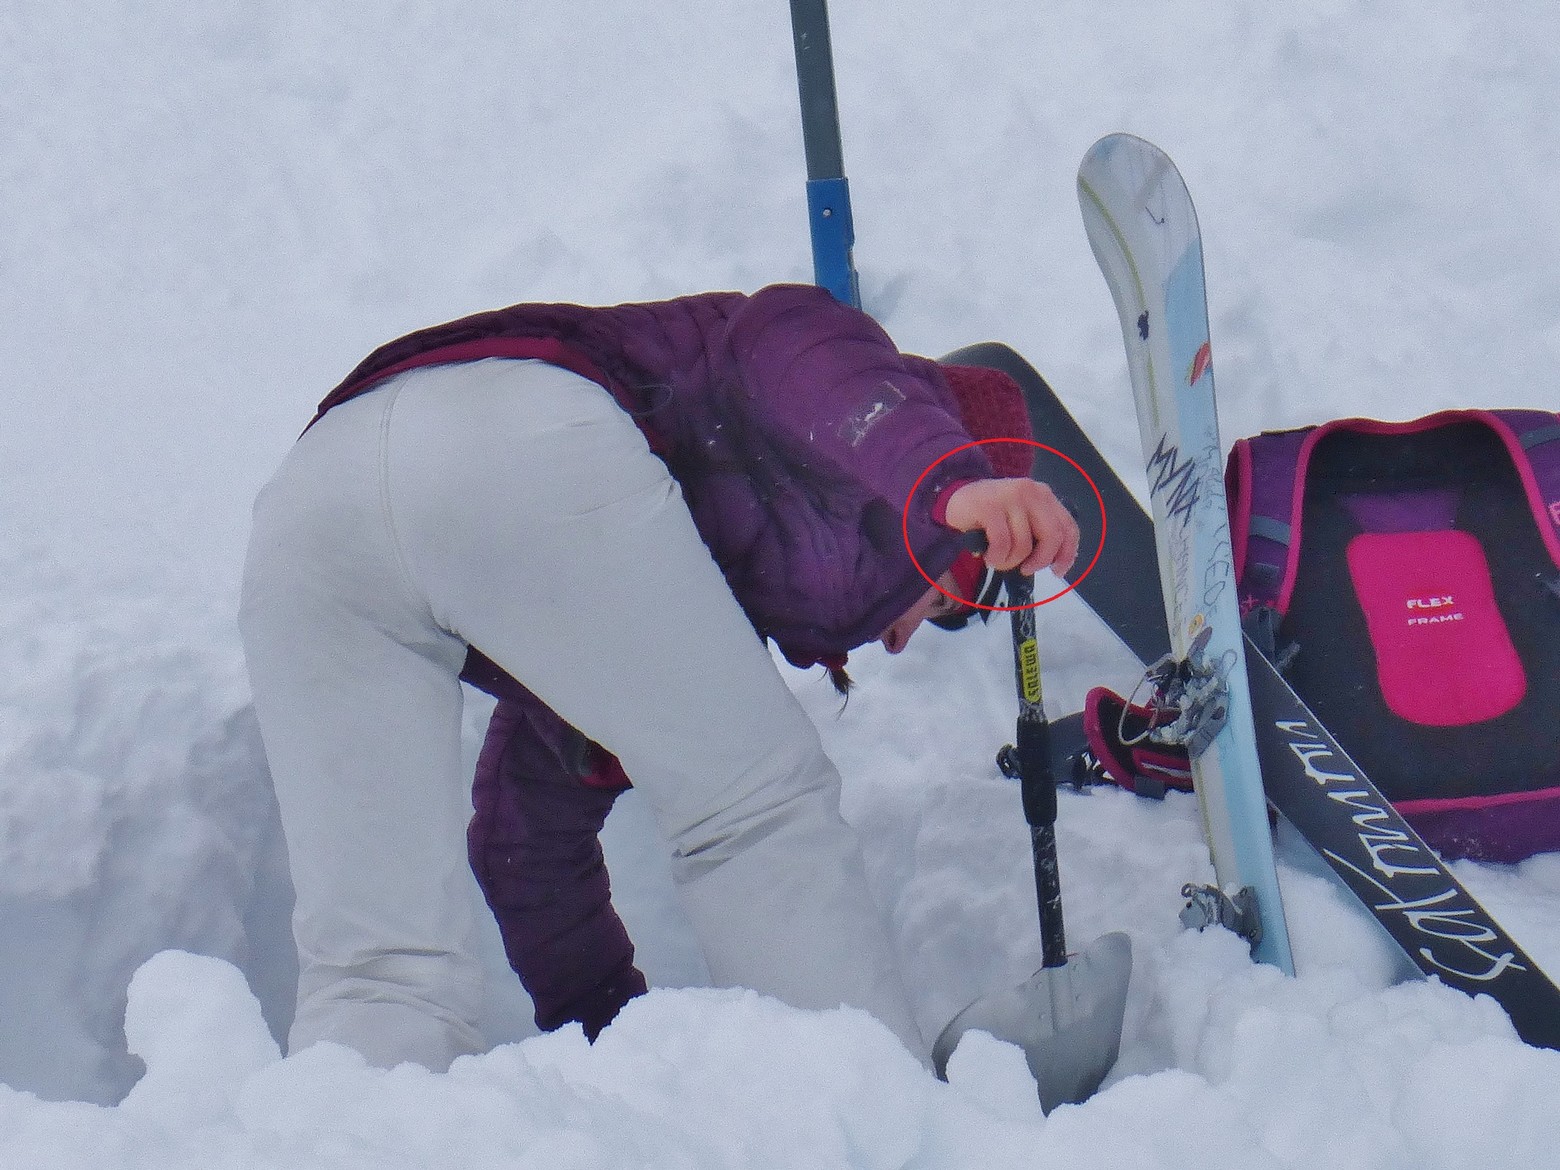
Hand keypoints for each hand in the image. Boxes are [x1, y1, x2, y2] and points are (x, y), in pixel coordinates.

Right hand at [942, 478, 1079, 575]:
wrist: (955, 498)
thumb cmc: (991, 514)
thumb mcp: (1021, 518)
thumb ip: (1039, 531)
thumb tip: (1054, 562)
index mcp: (1044, 496)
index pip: (1068, 527)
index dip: (1067, 553)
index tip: (1056, 570)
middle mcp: (1031, 492)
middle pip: (1052, 536)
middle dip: (1040, 560)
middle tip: (1026, 569)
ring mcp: (1010, 498)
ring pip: (1023, 544)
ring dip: (1009, 562)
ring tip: (997, 559)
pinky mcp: (989, 507)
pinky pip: (1002, 543)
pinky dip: (996, 557)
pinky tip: (987, 555)